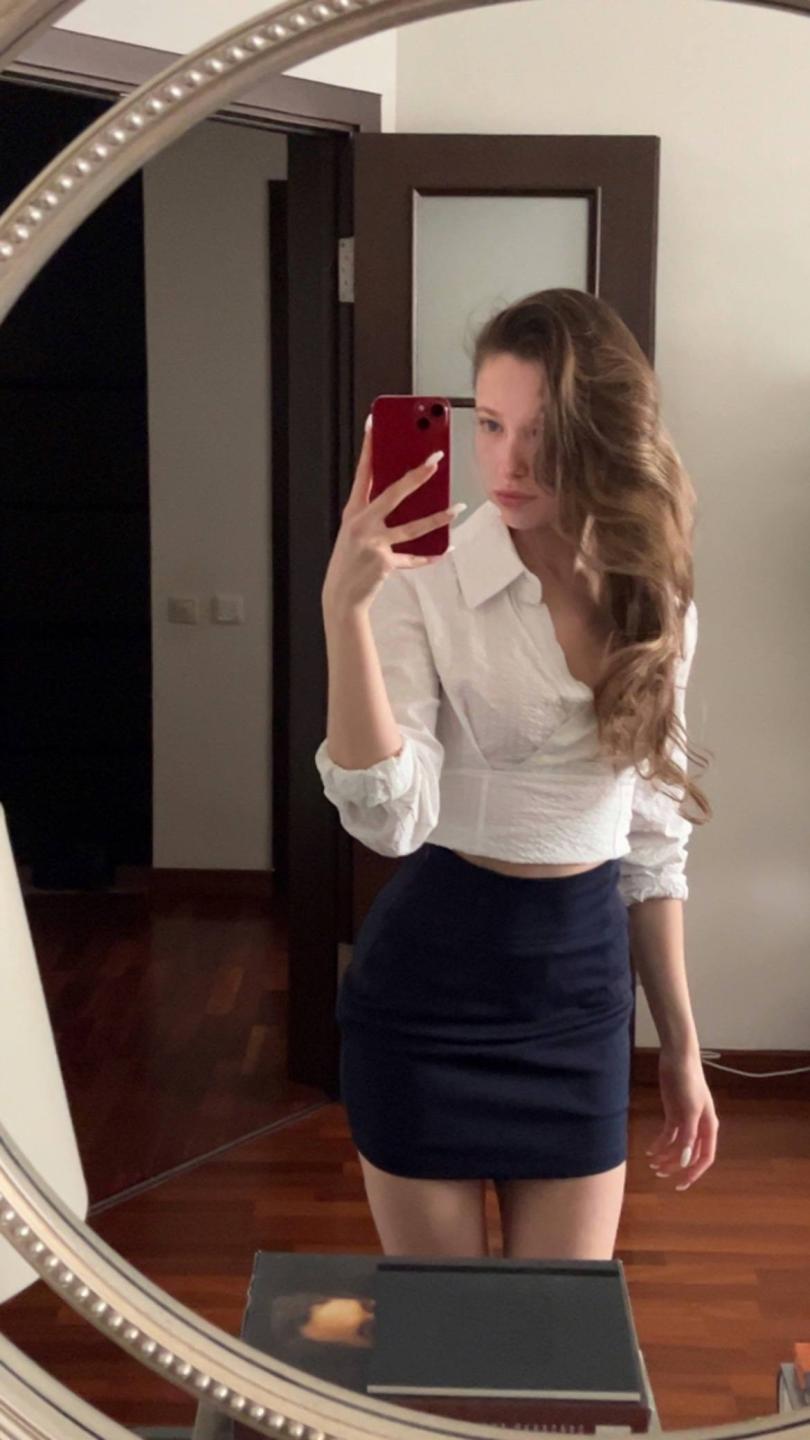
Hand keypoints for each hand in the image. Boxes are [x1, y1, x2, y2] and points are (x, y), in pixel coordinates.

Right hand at [321, 418, 461, 613]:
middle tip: (436, 459)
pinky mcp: (385, 562)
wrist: (341, 596)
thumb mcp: (356, 532)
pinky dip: (430, 556)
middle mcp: (361, 524)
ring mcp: (374, 544)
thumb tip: (405, 493)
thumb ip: (375, 514)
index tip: (374, 424)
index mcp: (353, 512)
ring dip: (438, 517)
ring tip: (457, 507)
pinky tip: (446, 548)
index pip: (362, 473)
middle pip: (393, 494)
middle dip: (417, 475)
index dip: (368, 447)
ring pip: (412, 527)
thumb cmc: (350, 561)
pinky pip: (414, 558)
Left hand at [646, 1049, 718, 1190]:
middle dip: (676, 1167)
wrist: (677, 1058)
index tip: (680, 1184)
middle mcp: (699, 1127)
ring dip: (666, 1157)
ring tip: (652, 1165)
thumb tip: (687, 1161)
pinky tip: (650, 1150)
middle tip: (660, 1175)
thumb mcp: (689, 1110)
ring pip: (678, 1146)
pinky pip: (669, 1135)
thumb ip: (689, 1136)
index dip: (694, 1173)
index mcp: (709, 1127)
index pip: (705, 1157)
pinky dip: (660, 1144)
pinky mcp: (674, 1114)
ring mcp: (686, 1121)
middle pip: (690, 1155)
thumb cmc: (688, 1081)